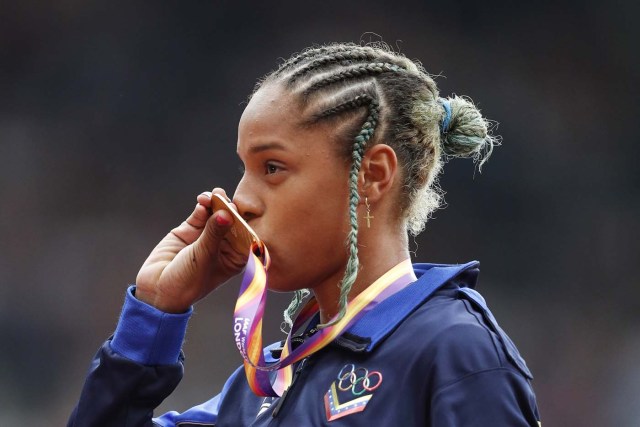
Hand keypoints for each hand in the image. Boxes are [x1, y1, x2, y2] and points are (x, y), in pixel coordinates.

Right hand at [135, 188, 246, 312]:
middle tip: (227, 201)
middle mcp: (224, 245)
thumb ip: (213, 233)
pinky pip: (201, 214)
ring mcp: (207, 236)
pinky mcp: (191, 230)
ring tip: (215, 195)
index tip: (241, 214)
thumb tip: (226, 213)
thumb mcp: (203, 257)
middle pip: (232, 221)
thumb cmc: (188, 281)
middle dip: (230, 209)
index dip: (245, 223)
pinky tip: (203, 201)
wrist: (157, 289)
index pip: (246, 236)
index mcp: (235, 257)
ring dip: (217, 203)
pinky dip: (203, 205)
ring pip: (216, 214)